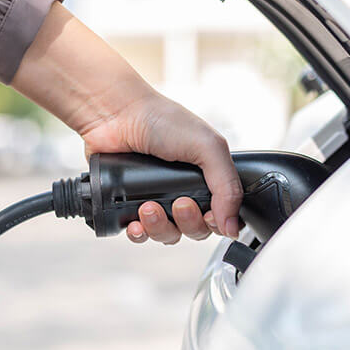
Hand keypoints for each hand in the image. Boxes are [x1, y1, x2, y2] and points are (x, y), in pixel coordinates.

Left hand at [81, 93, 242, 242]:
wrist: (116, 114)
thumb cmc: (162, 120)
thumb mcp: (208, 147)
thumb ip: (227, 187)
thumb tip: (232, 227)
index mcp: (207, 177)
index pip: (222, 216)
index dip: (217, 223)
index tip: (209, 215)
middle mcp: (185, 190)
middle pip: (196, 230)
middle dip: (188, 223)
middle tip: (180, 203)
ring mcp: (158, 198)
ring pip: (168, 234)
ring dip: (160, 228)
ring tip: (149, 208)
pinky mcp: (130, 204)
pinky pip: (140, 234)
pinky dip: (140, 233)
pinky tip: (136, 223)